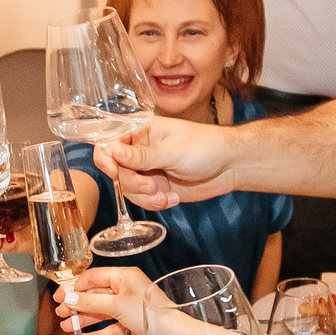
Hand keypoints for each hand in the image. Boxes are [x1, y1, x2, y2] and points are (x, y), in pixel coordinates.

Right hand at [55, 266, 153, 334]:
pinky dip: (98, 332)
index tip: (60, 298)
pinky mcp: (133, 322)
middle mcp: (126, 289)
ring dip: (84, 320)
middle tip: (61, 313)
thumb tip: (69, 298)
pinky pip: (111, 326)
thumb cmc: (151, 313)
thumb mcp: (116, 306)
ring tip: (68, 328)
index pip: (93, 277)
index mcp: (124, 276)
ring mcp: (129, 306)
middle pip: (95, 295)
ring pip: (102, 311)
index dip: (75, 287)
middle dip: (77, 305)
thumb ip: (90, 302)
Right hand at [96, 118, 240, 211]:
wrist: (230, 166)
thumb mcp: (171, 151)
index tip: (114, 171)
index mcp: (141, 131)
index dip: (106, 158)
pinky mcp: (156, 187)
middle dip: (132, 183)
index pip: (109, 141)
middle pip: (116, 170)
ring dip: (145, 197)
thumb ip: (141, 156)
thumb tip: (112, 151)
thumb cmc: (205, 147)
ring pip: (128, 188)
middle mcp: (140, 150)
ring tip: (165, 195)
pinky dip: (155, 203)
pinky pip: (143, 199)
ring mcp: (147, 170)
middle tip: (152, 187)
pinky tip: (173, 198)